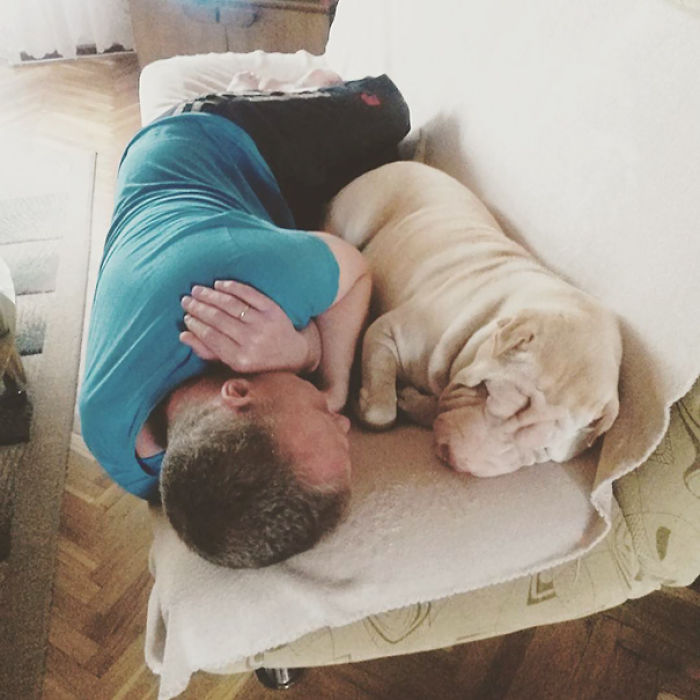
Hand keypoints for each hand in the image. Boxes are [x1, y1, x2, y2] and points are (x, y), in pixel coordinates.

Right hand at [179, 280, 318, 373]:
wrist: (292, 354)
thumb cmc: (258, 360)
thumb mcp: (234, 363)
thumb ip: (208, 352)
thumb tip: (183, 335)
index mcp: (241, 359)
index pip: (211, 337)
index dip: (196, 325)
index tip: (186, 316)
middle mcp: (253, 342)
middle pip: (218, 319)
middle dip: (199, 307)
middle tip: (186, 300)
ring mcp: (264, 325)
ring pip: (231, 305)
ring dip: (210, 295)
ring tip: (197, 290)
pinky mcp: (273, 310)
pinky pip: (249, 294)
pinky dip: (232, 287)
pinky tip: (219, 284)